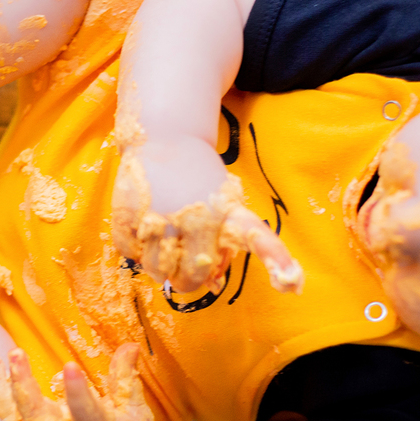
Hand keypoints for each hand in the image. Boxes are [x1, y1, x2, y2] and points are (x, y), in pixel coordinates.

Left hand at [0, 343, 155, 420]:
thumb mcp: (136, 414)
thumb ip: (126, 379)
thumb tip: (130, 345)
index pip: (86, 413)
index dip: (77, 391)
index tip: (70, 366)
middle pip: (38, 415)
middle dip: (24, 385)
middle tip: (16, 354)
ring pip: (17, 418)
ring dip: (2, 390)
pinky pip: (11, 418)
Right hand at [112, 137, 302, 293]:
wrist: (166, 135)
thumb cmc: (199, 178)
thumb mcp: (222, 203)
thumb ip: (221, 245)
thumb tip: (211, 284)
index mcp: (226, 212)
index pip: (256, 238)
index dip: (274, 258)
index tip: (291, 280)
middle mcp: (194, 216)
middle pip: (190, 278)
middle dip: (187, 279)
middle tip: (183, 264)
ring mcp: (158, 216)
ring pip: (156, 270)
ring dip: (159, 267)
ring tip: (163, 243)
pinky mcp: (128, 213)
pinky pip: (130, 253)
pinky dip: (136, 250)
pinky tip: (144, 231)